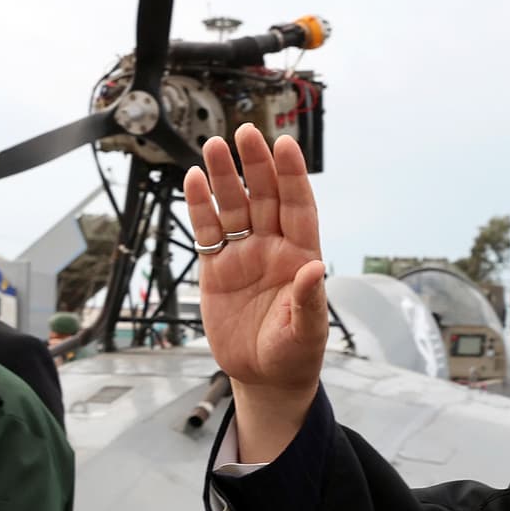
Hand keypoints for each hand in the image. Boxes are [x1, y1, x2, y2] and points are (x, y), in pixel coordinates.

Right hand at [182, 123, 327, 458]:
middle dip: (255, 164)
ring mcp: (243, 256)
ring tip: (214, 146)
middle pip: (264, 196)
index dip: (292, 176)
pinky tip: (195, 181)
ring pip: (233, 207)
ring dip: (224, 177)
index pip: (298, 206)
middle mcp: (272, 248)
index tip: (285, 145)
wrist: (264, 377)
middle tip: (246, 133)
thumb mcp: (307, 332)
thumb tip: (314, 267)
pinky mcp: (217, 270)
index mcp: (300, 256)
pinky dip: (201, 207)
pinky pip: (208, 232)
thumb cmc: (294, 354)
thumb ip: (309, 300)